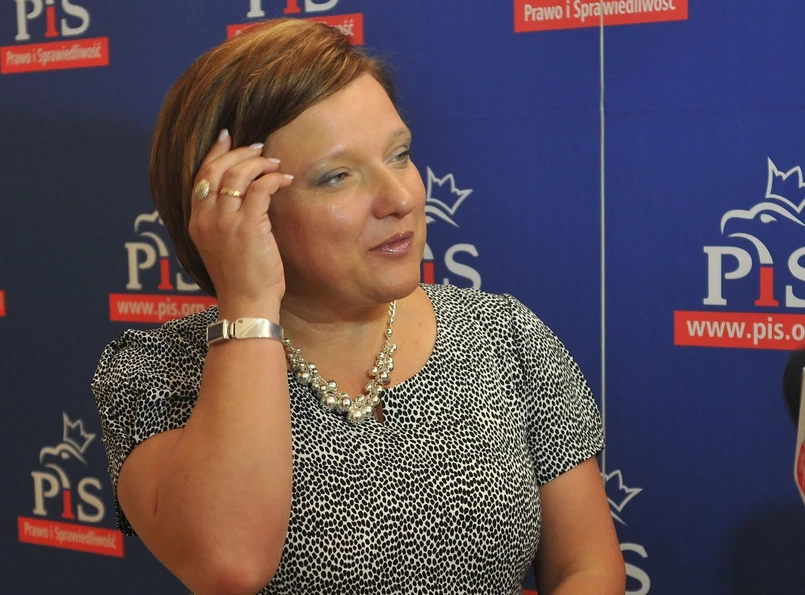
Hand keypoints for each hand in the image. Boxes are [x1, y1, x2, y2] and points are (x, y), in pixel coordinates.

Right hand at [189, 129, 292, 317]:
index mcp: (196, 222)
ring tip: (274, 163)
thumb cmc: (240, 279)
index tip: (227, 137)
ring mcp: (225, 222)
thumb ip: (222, 221)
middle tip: (259, 148)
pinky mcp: (248, 226)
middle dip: (239, 152)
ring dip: (258, 163)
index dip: (214, 153)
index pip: (200, 176)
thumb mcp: (220, 246)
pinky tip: (284, 179)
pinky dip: (273, 178)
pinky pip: (259, 188)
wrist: (246, 303)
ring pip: (237, 174)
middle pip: (216, 169)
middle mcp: (206, 218)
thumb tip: (243, 194)